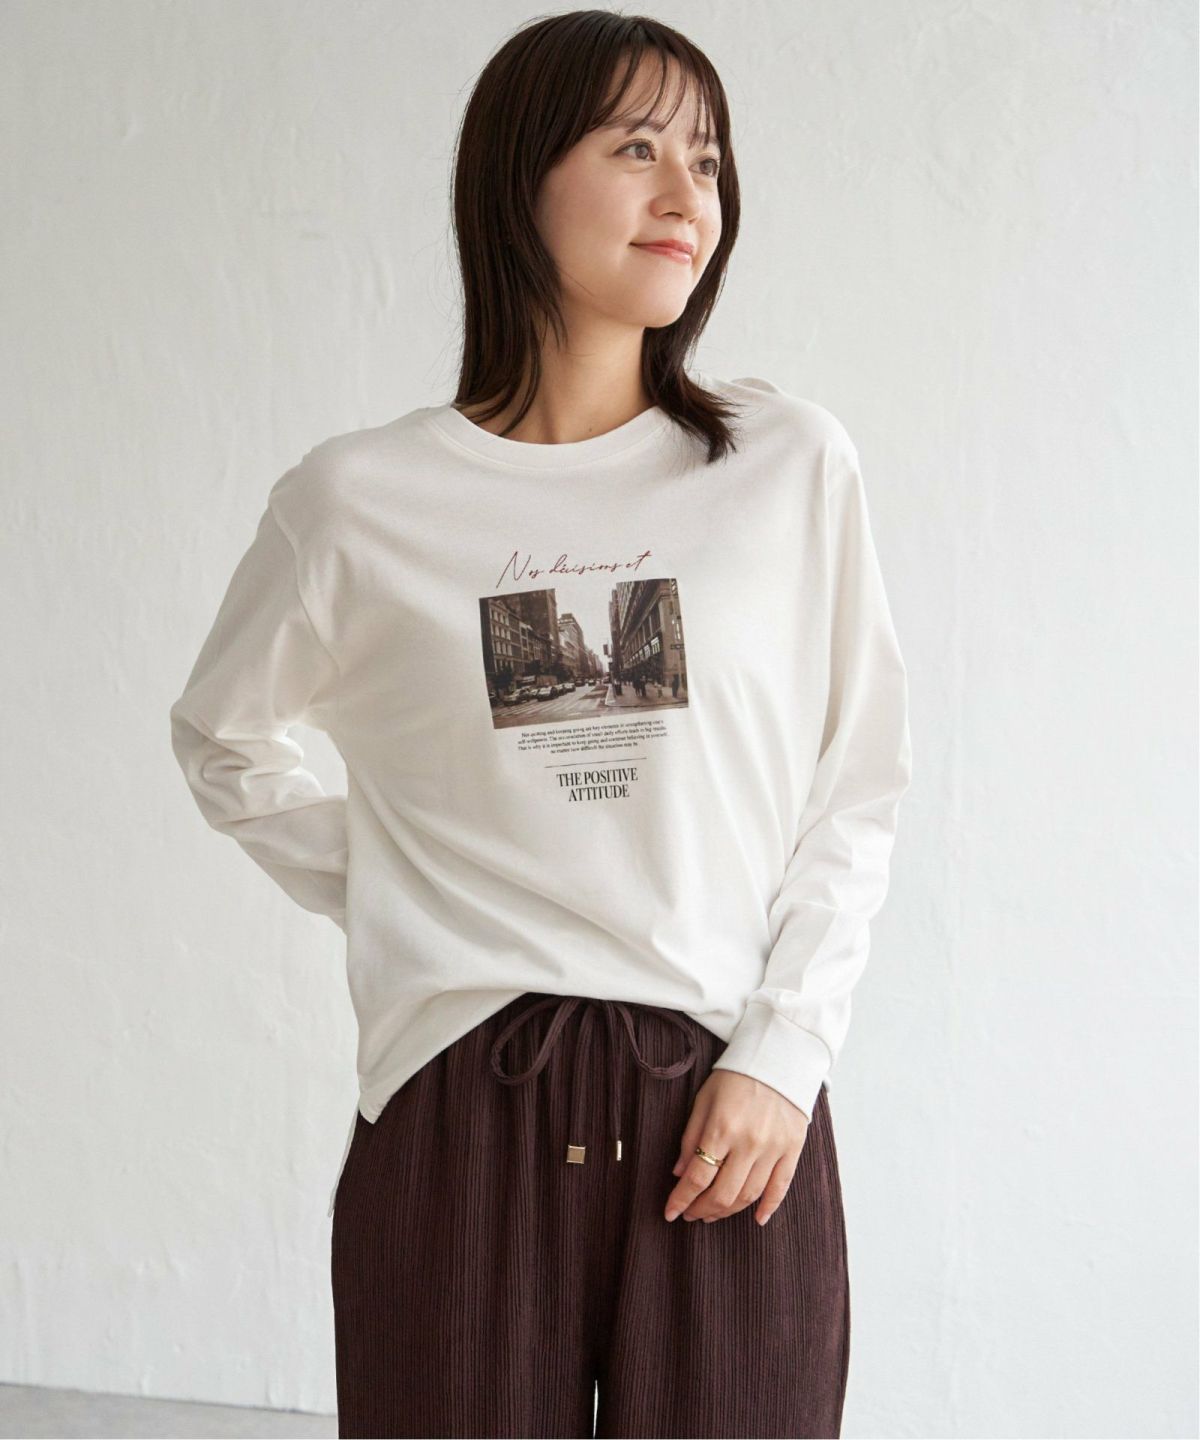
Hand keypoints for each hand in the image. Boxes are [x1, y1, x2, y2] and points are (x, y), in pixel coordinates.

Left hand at [664, 1069, 810, 1226]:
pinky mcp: (792, 1149)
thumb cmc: (735, 1076)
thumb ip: (690, 1137)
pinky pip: (781, 1187)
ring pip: (749, 1195)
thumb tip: (679, 1173)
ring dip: (728, 1211)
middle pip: (722, 1193)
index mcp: (722, 1128)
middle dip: (702, 1210)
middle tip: (690, 1215)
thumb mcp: (704, 1099)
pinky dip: (769, 1207)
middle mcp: (749, 1143)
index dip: (681, 1200)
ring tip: (713, 1214)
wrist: (778, 1057)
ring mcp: (773, 1148)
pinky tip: (757, 1219)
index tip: (670, 1212)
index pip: (697, 1177)